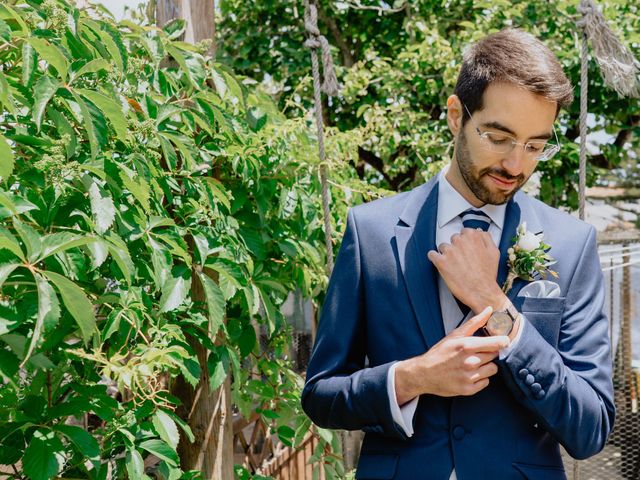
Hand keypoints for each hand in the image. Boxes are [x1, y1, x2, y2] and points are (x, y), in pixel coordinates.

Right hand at [394, 307, 508, 403]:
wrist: (424, 373)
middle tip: (476, 353)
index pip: (497, 344)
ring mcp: (470, 377)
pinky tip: (469, 374)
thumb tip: (489, 310)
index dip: (502, 342)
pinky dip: (480, 378)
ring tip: (473, 364)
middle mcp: (470, 362)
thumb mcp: (454, 335)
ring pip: (493, 369)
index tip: (502, 342)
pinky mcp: (469, 389)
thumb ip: (474, 322)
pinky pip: (486, 382)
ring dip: (486, 366)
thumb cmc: (440, 352)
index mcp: (467, 346)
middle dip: (489, 353)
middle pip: (495, 356)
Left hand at [427, 228, 503, 312]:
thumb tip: (478, 231)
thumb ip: (486, 238)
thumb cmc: (488, 274)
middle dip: (456, 248)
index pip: (464, 232)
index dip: (465, 242)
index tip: (465, 249)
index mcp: (472, 237)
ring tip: (453, 264)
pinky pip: (431, 254)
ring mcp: (449, 251)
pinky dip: (434, 258)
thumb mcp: (494, 252)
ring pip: (442, 246)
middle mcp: (460, 241)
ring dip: (445, 254)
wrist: (482, 292)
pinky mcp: (440, 262)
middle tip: (461, 259)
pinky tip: (440, 263)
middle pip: (453, 239)